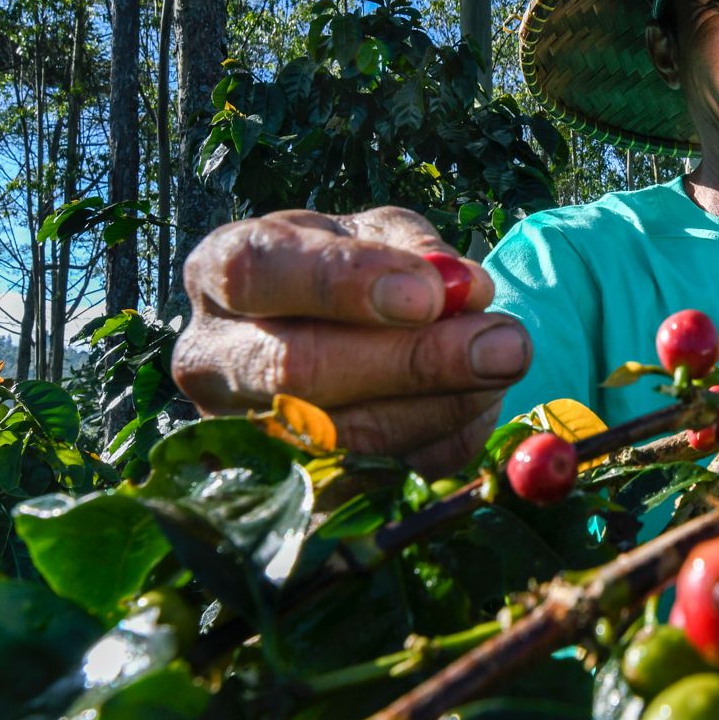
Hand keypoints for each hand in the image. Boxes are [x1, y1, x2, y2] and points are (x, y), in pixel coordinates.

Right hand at [172, 207, 530, 474]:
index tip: (428, 295)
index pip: (258, 273)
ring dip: (440, 406)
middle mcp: (211, 357)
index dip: (343, 285)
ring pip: (339, 436)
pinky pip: (372, 478)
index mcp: (221, 269)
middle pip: (298, 371)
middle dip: (413, 361)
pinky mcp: (286, 486)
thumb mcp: (379, 233)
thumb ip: (419, 250)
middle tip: (504, 345)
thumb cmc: (356, 268)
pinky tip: (478, 404)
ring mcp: (241, 432)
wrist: (338, 330)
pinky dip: (438, 442)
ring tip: (507, 363)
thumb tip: (465, 292)